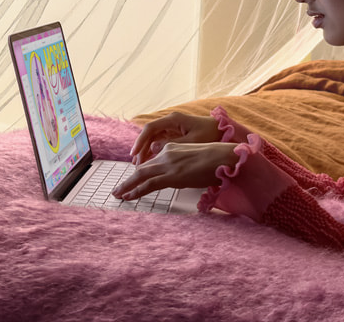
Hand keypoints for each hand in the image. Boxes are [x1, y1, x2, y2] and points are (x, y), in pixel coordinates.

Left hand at [112, 142, 238, 200]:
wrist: (225, 157)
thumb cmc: (218, 158)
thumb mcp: (196, 158)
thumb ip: (184, 163)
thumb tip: (181, 174)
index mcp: (173, 148)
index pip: (152, 161)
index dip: (140, 172)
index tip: (133, 180)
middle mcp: (167, 154)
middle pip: (142, 168)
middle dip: (128, 180)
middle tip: (118, 189)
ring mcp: (168, 164)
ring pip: (140, 176)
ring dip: (127, 186)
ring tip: (118, 195)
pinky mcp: (171, 176)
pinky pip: (148, 184)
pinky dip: (136, 191)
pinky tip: (128, 196)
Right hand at [130, 111, 222, 164]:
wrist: (224, 131)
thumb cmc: (211, 133)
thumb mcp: (193, 141)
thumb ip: (174, 144)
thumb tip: (153, 149)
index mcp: (174, 120)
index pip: (150, 129)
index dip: (140, 141)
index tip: (134, 154)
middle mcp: (171, 122)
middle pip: (150, 135)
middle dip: (141, 149)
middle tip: (135, 164)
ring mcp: (173, 128)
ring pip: (153, 139)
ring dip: (146, 151)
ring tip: (140, 166)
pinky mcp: (176, 135)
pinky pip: (160, 142)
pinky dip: (155, 152)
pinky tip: (151, 163)